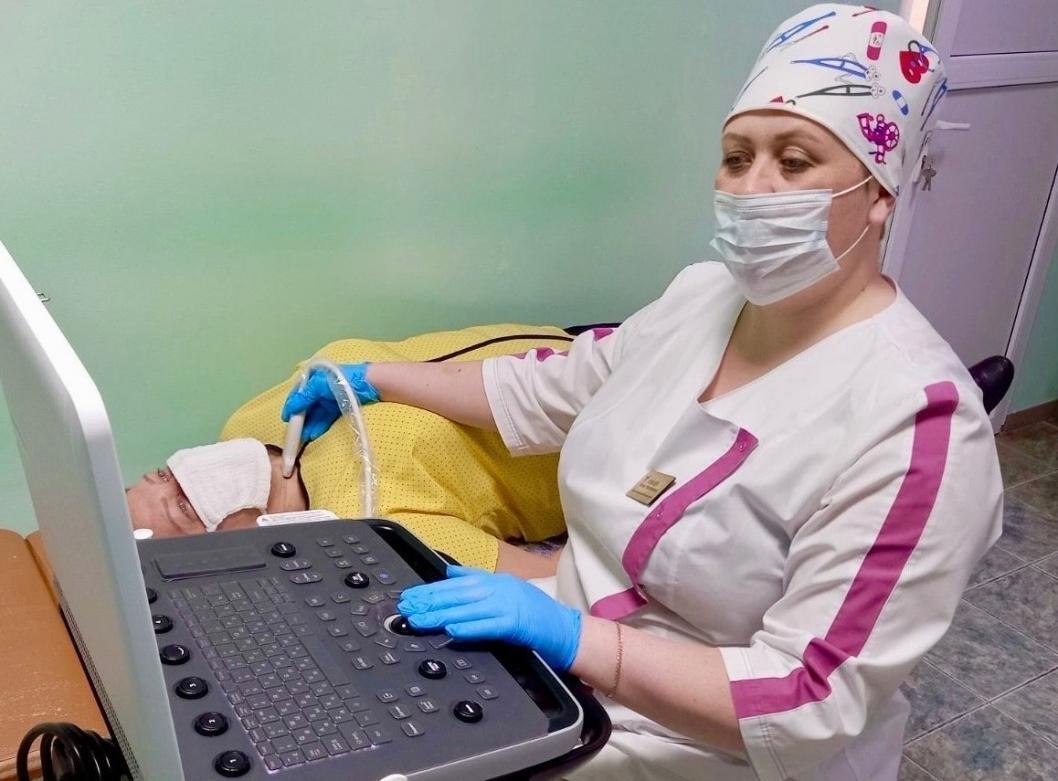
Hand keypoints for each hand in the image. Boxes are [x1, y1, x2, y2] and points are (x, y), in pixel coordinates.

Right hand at [280, 363, 380, 441]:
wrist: (367, 384)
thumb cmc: (340, 380)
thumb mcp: (318, 386)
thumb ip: (304, 397)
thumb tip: (290, 409)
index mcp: (312, 379)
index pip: (298, 394)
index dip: (291, 407)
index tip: (285, 419)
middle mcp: (318, 389)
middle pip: (306, 406)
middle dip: (299, 420)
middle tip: (293, 434)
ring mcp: (328, 399)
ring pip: (314, 414)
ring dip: (308, 425)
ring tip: (302, 438)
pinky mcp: (337, 408)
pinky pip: (325, 418)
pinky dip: (319, 426)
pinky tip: (313, 434)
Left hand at [397, 565, 581, 670]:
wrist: (568, 630)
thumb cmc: (538, 615)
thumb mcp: (506, 590)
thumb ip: (477, 581)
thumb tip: (449, 573)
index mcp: (496, 581)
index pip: (457, 583)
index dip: (431, 590)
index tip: (409, 597)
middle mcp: (500, 589)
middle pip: (458, 594)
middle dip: (429, 601)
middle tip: (405, 608)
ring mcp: (509, 605)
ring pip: (467, 609)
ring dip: (440, 615)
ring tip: (418, 621)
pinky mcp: (517, 624)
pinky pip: (488, 626)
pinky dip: (469, 628)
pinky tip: (451, 630)